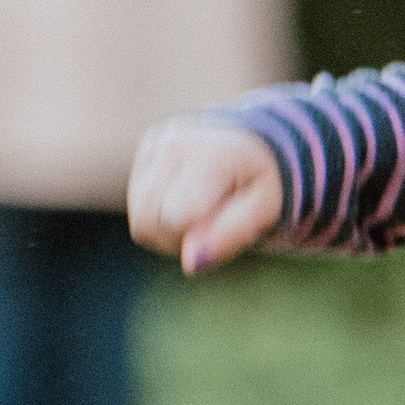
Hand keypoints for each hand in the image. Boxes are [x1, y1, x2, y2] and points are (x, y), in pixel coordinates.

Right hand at [128, 116, 283, 273]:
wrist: (251, 141)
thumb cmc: (258, 180)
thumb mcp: (265, 209)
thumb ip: (231, 235)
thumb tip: (191, 263)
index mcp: (209, 154)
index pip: (180, 218)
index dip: (202, 235)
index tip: (226, 220)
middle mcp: (173, 145)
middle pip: (154, 223)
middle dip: (182, 238)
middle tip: (215, 221)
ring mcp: (154, 148)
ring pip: (142, 222)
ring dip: (169, 233)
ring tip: (201, 214)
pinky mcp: (145, 155)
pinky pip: (139, 211)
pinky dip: (161, 218)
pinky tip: (185, 201)